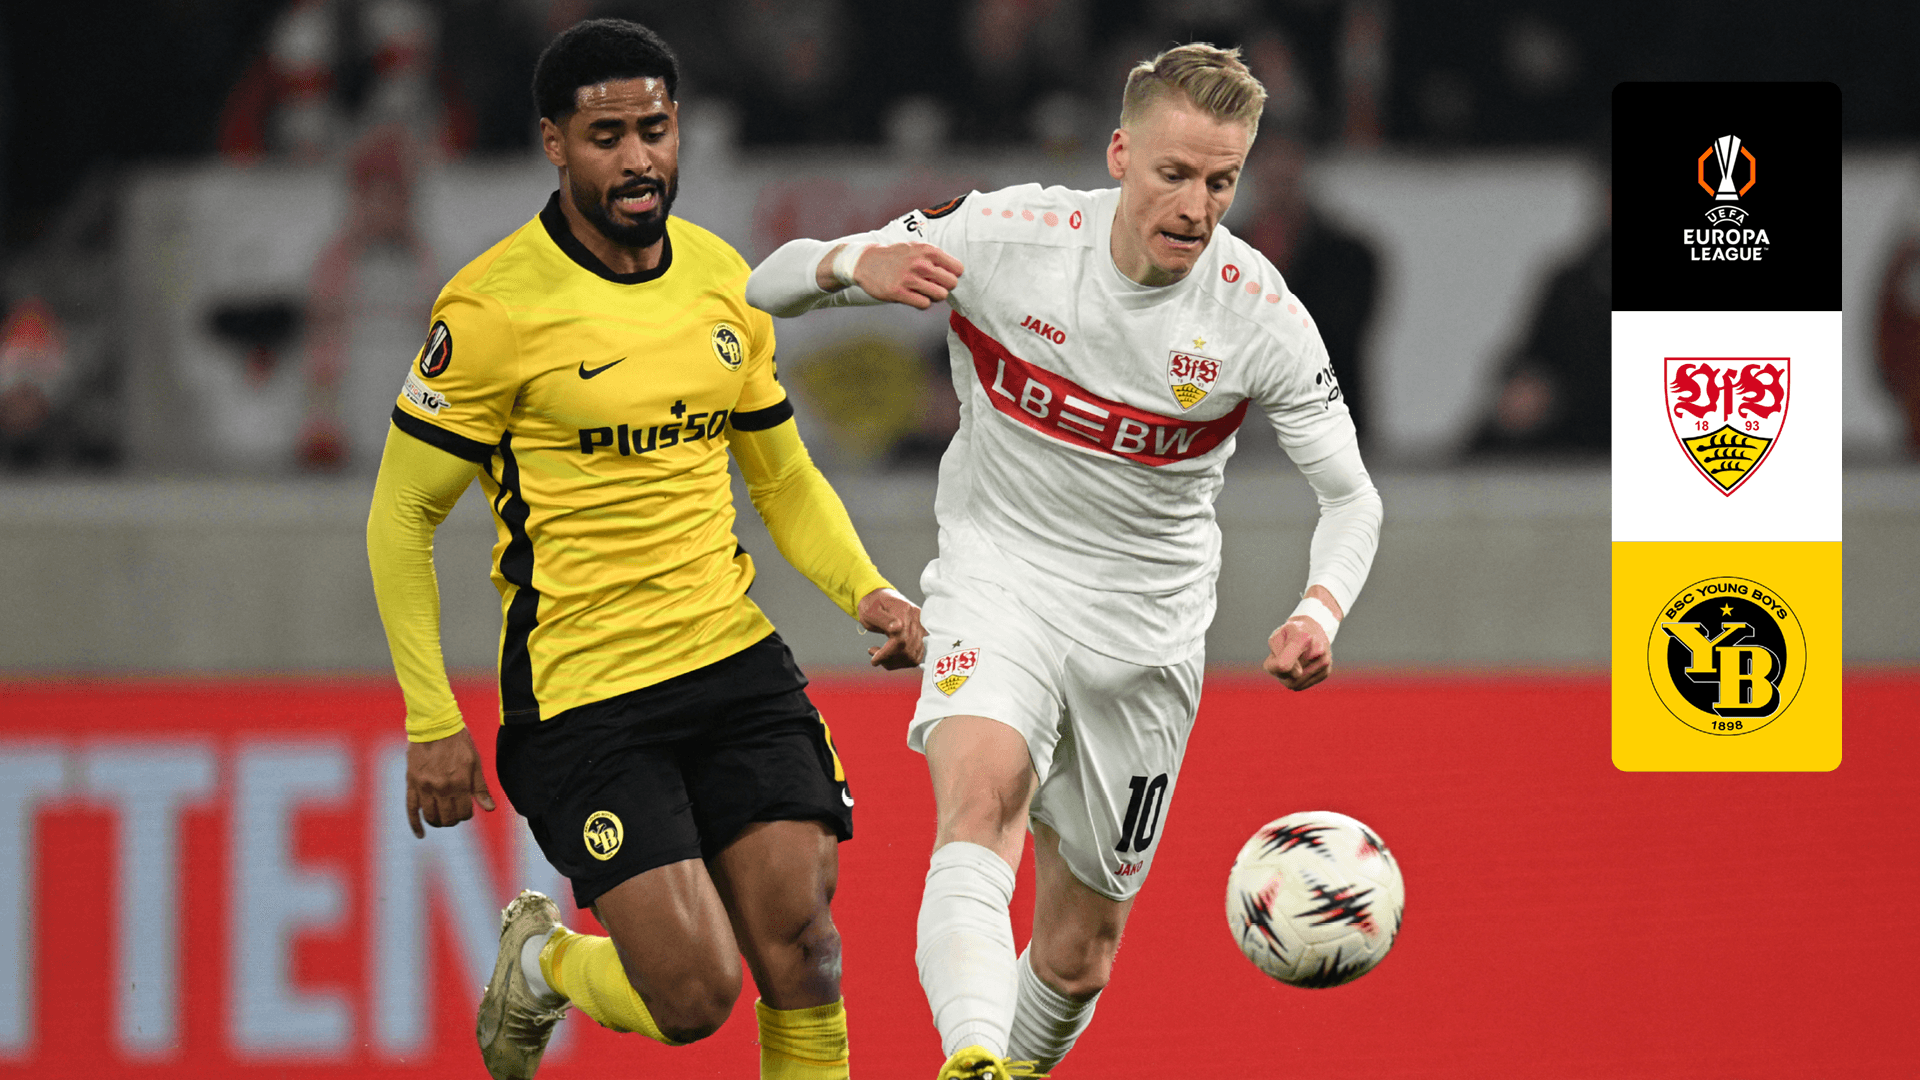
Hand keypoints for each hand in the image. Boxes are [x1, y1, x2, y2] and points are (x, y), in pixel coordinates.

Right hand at [405, 727, 495, 837]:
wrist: (434, 725)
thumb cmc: (459, 742)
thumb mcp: (475, 762)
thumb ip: (480, 788)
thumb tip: (490, 809)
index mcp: (459, 783)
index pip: (464, 812)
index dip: (467, 814)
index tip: (467, 809)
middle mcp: (441, 788)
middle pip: (447, 818)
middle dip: (453, 819)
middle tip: (455, 813)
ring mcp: (424, 787)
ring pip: (431, 816)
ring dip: (438, 821)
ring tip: (442, 818)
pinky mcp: (411, 784)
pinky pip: (411, 809)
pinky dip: (415, 824)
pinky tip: (421, 834)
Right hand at [846, 243, 963, 309]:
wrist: (866, 262)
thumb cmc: (896, 257)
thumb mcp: (916, 248)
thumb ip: (935, 258)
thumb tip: (956, 274)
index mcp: (927, 250)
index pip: (957, 268)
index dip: (952, 275)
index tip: (943, 276)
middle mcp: (920, 263)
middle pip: (952, 283)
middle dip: (945, 287)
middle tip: (934, 286)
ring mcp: (909, 278)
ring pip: (940, 295)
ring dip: (934, 296)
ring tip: (924, 292)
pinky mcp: (898, 292)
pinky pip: (924, 304)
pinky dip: (922, 303)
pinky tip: (914, 297)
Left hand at [858, 587, 925, 668]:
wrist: (879, 598)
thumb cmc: (872, 605)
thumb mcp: (871, 611)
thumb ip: (883, 619)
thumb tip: (897, 628)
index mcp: (904, 610)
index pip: (900, 639)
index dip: (887, 653)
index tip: (874, 660)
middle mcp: (917, 619)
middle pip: (907, 650)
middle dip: (889, 659)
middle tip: (874, 655)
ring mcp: (921, 628)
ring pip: (912, 656)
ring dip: (895, 662)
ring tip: (881, 655)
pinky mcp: (921, 636)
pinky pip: (916, 656)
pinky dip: (902, 661)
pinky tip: (891, 656)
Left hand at [1263, 616, 1332, 690]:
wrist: (1313, 629)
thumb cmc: (1290, 633)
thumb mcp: (1277, 636)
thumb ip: (1277, 655)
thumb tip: (1297, 674)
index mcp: (1303, 637)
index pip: (1283, 665)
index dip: (1275, 666)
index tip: (1276, 656)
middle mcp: (1318, 651)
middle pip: (1288, 676)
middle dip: (1280, 670)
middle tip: (1284, 655)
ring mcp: (1324, 662)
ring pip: (1295, 684)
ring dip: (1287, 676)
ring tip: (1292, 660)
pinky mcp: (1326, 672)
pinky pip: (1301, 685)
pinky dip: (1295, 679)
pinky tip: (1299, 665)